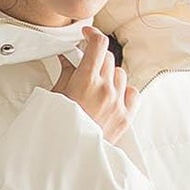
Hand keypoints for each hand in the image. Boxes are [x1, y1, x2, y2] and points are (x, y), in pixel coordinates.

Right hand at [49, 26, 137, 142]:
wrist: (66, 156)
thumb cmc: (57, 128)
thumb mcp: (55, 95)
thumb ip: (66, 71)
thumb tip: (68, 57)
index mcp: (86, 81)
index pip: (98, 43)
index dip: (93, 33)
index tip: (87, 34)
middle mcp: (105, 90)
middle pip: (108, 58)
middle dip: (97, 58)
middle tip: (86, 67)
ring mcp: (117, 104)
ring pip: (121, 74)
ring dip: (110, 76)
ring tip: (97, 87)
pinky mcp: (125, 118)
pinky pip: (133, 93)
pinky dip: (125, 91)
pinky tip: (114, 96)